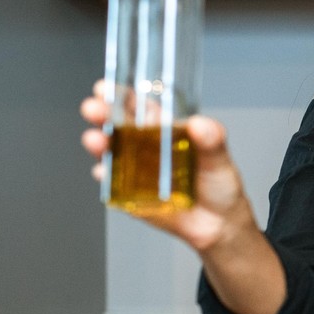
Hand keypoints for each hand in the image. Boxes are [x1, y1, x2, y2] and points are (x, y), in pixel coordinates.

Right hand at [79, 81, 283, 313]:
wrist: (219, 226)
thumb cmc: (220, 186)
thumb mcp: (221, 159)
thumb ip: (213, 140)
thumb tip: (201, 124)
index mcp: (166, 130)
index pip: (139, 106)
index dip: (121, 95)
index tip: (105, 88)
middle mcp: (146, 147)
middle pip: (118, 126)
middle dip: (102, 114)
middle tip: (93, 109)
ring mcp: (136, 171)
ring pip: (111, 153)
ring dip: (100, 145)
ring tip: (96, 141)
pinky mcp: (131, 196)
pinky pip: (113, 185)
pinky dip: (106, 178)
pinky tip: (103, 172)